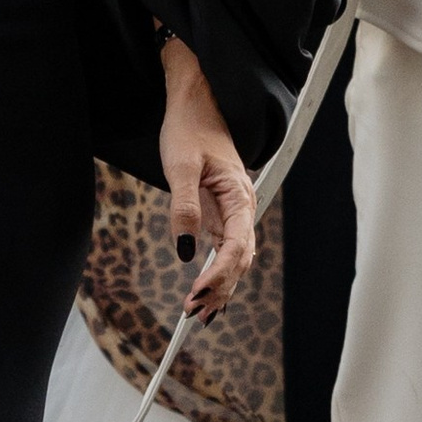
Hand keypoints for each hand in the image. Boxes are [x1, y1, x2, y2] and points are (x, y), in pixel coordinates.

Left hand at [159, 39, 255, 320]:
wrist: (197, 104)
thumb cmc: (189, 130)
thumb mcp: (180, 165)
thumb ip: (183, 207)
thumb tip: (186, 251)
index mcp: (238, 195)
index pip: (236, 246)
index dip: (219, 274)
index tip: (197, 295)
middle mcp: (242, 207)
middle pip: (240, 259)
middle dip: (221, 289)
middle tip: (193, 316)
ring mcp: (234, 212)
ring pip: (235, 259)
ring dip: (220, 287)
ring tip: (200, 315)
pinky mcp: (222, 213)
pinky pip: (225, 250)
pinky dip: (216, 274)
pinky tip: (206, 294)